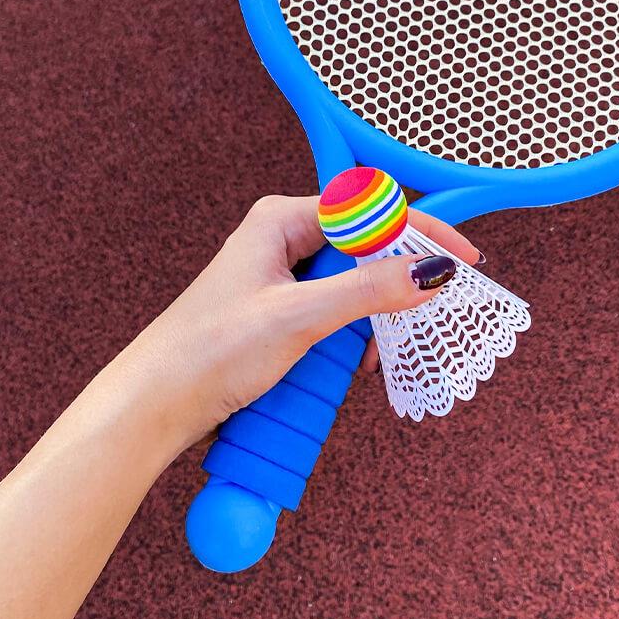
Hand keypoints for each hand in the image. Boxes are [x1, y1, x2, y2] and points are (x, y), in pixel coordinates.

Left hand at [129, 195, 479, 449]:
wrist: (154, 406)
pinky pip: (333, 313)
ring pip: (351, 286)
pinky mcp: (279, 313)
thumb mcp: (300, 318)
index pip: (370, 212)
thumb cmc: (211, 350)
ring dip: (369, 319)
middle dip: (393, 285)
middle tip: (420, 317)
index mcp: (282, 219)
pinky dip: (349, 337)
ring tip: (366, 357)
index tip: (465, 260)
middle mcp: (282, 239)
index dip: (421, 234)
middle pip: (364, 248)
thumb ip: (369, 291)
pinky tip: (349, 365)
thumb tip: (433, 271)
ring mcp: (280, 278)